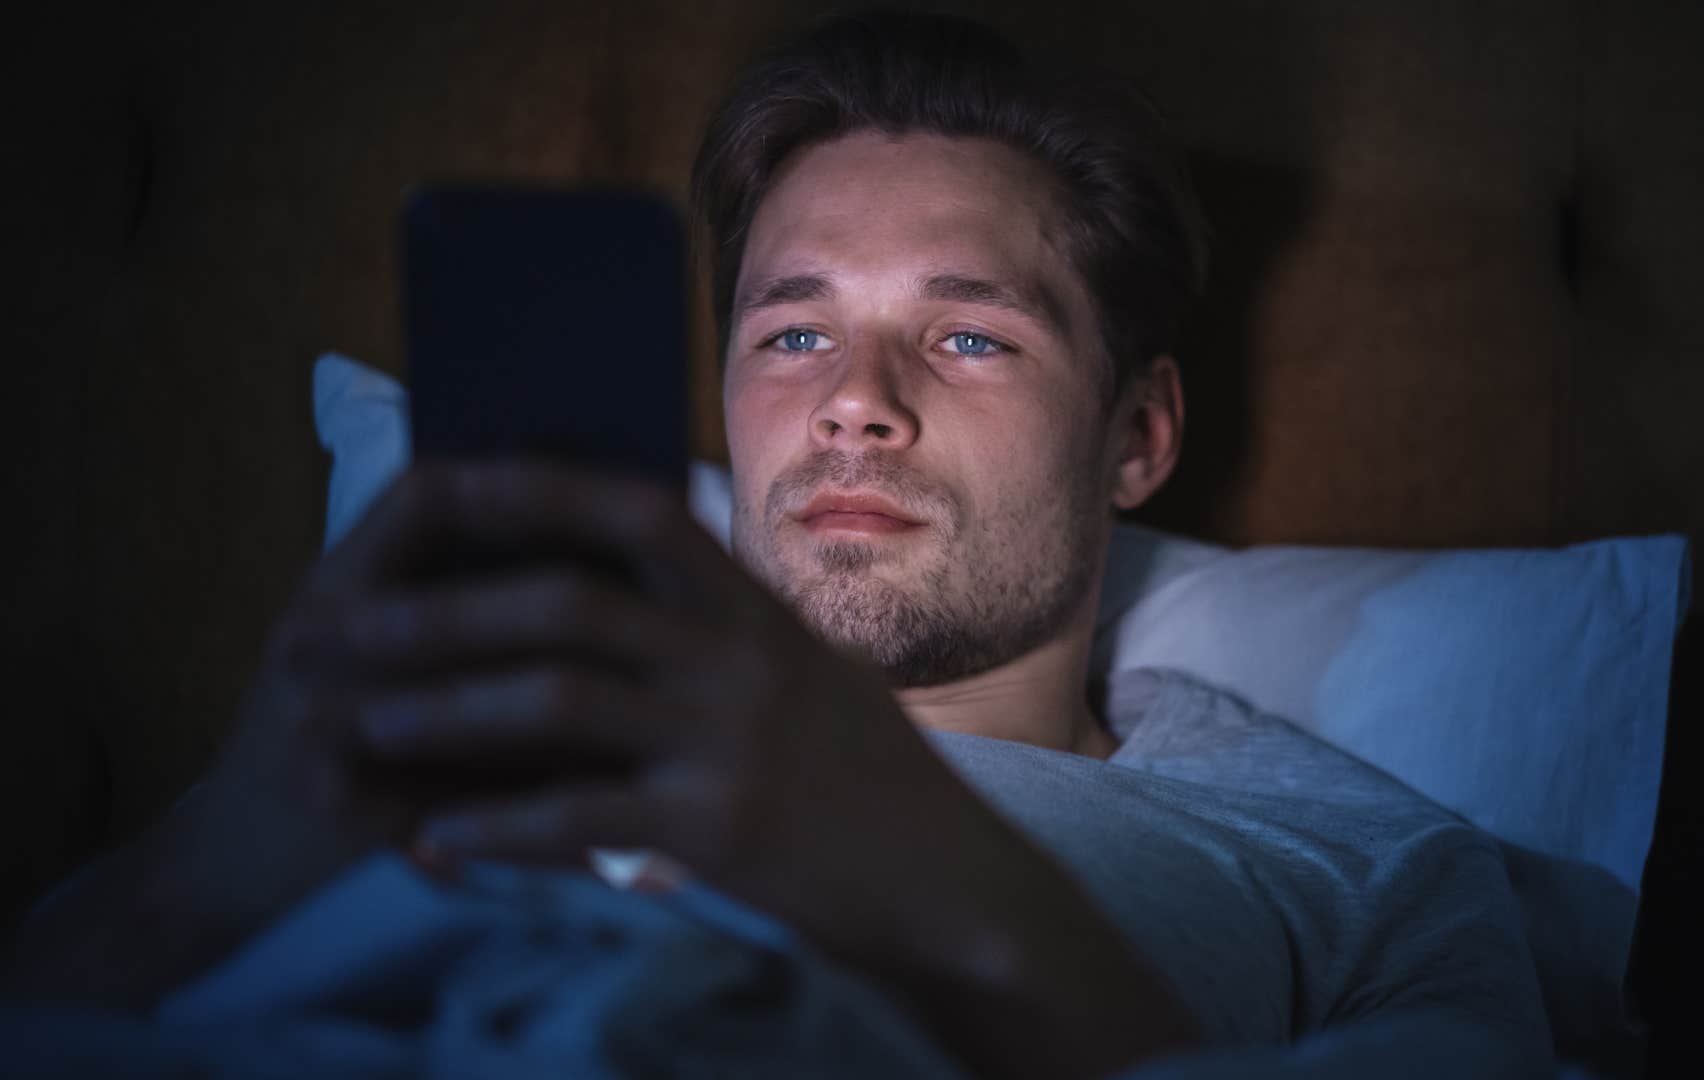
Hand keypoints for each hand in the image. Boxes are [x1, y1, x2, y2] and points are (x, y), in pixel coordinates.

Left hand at [329, 460, 1200, 1077]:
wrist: (947, 879)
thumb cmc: (864, 774)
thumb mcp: (807, 673)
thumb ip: (725, 625)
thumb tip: (620, 575)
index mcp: (758, 608)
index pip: (639, 509)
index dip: (535, 487)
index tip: (444, 480)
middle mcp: (743, 659)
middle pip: (568, 603)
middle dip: (445, 612)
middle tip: (351, 629)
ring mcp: (732, 742)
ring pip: (557, 702)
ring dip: (445, 710)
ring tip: (368, 722)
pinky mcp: (720, 831)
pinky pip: (578, 819)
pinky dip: (494, 828)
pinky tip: (434, 837)